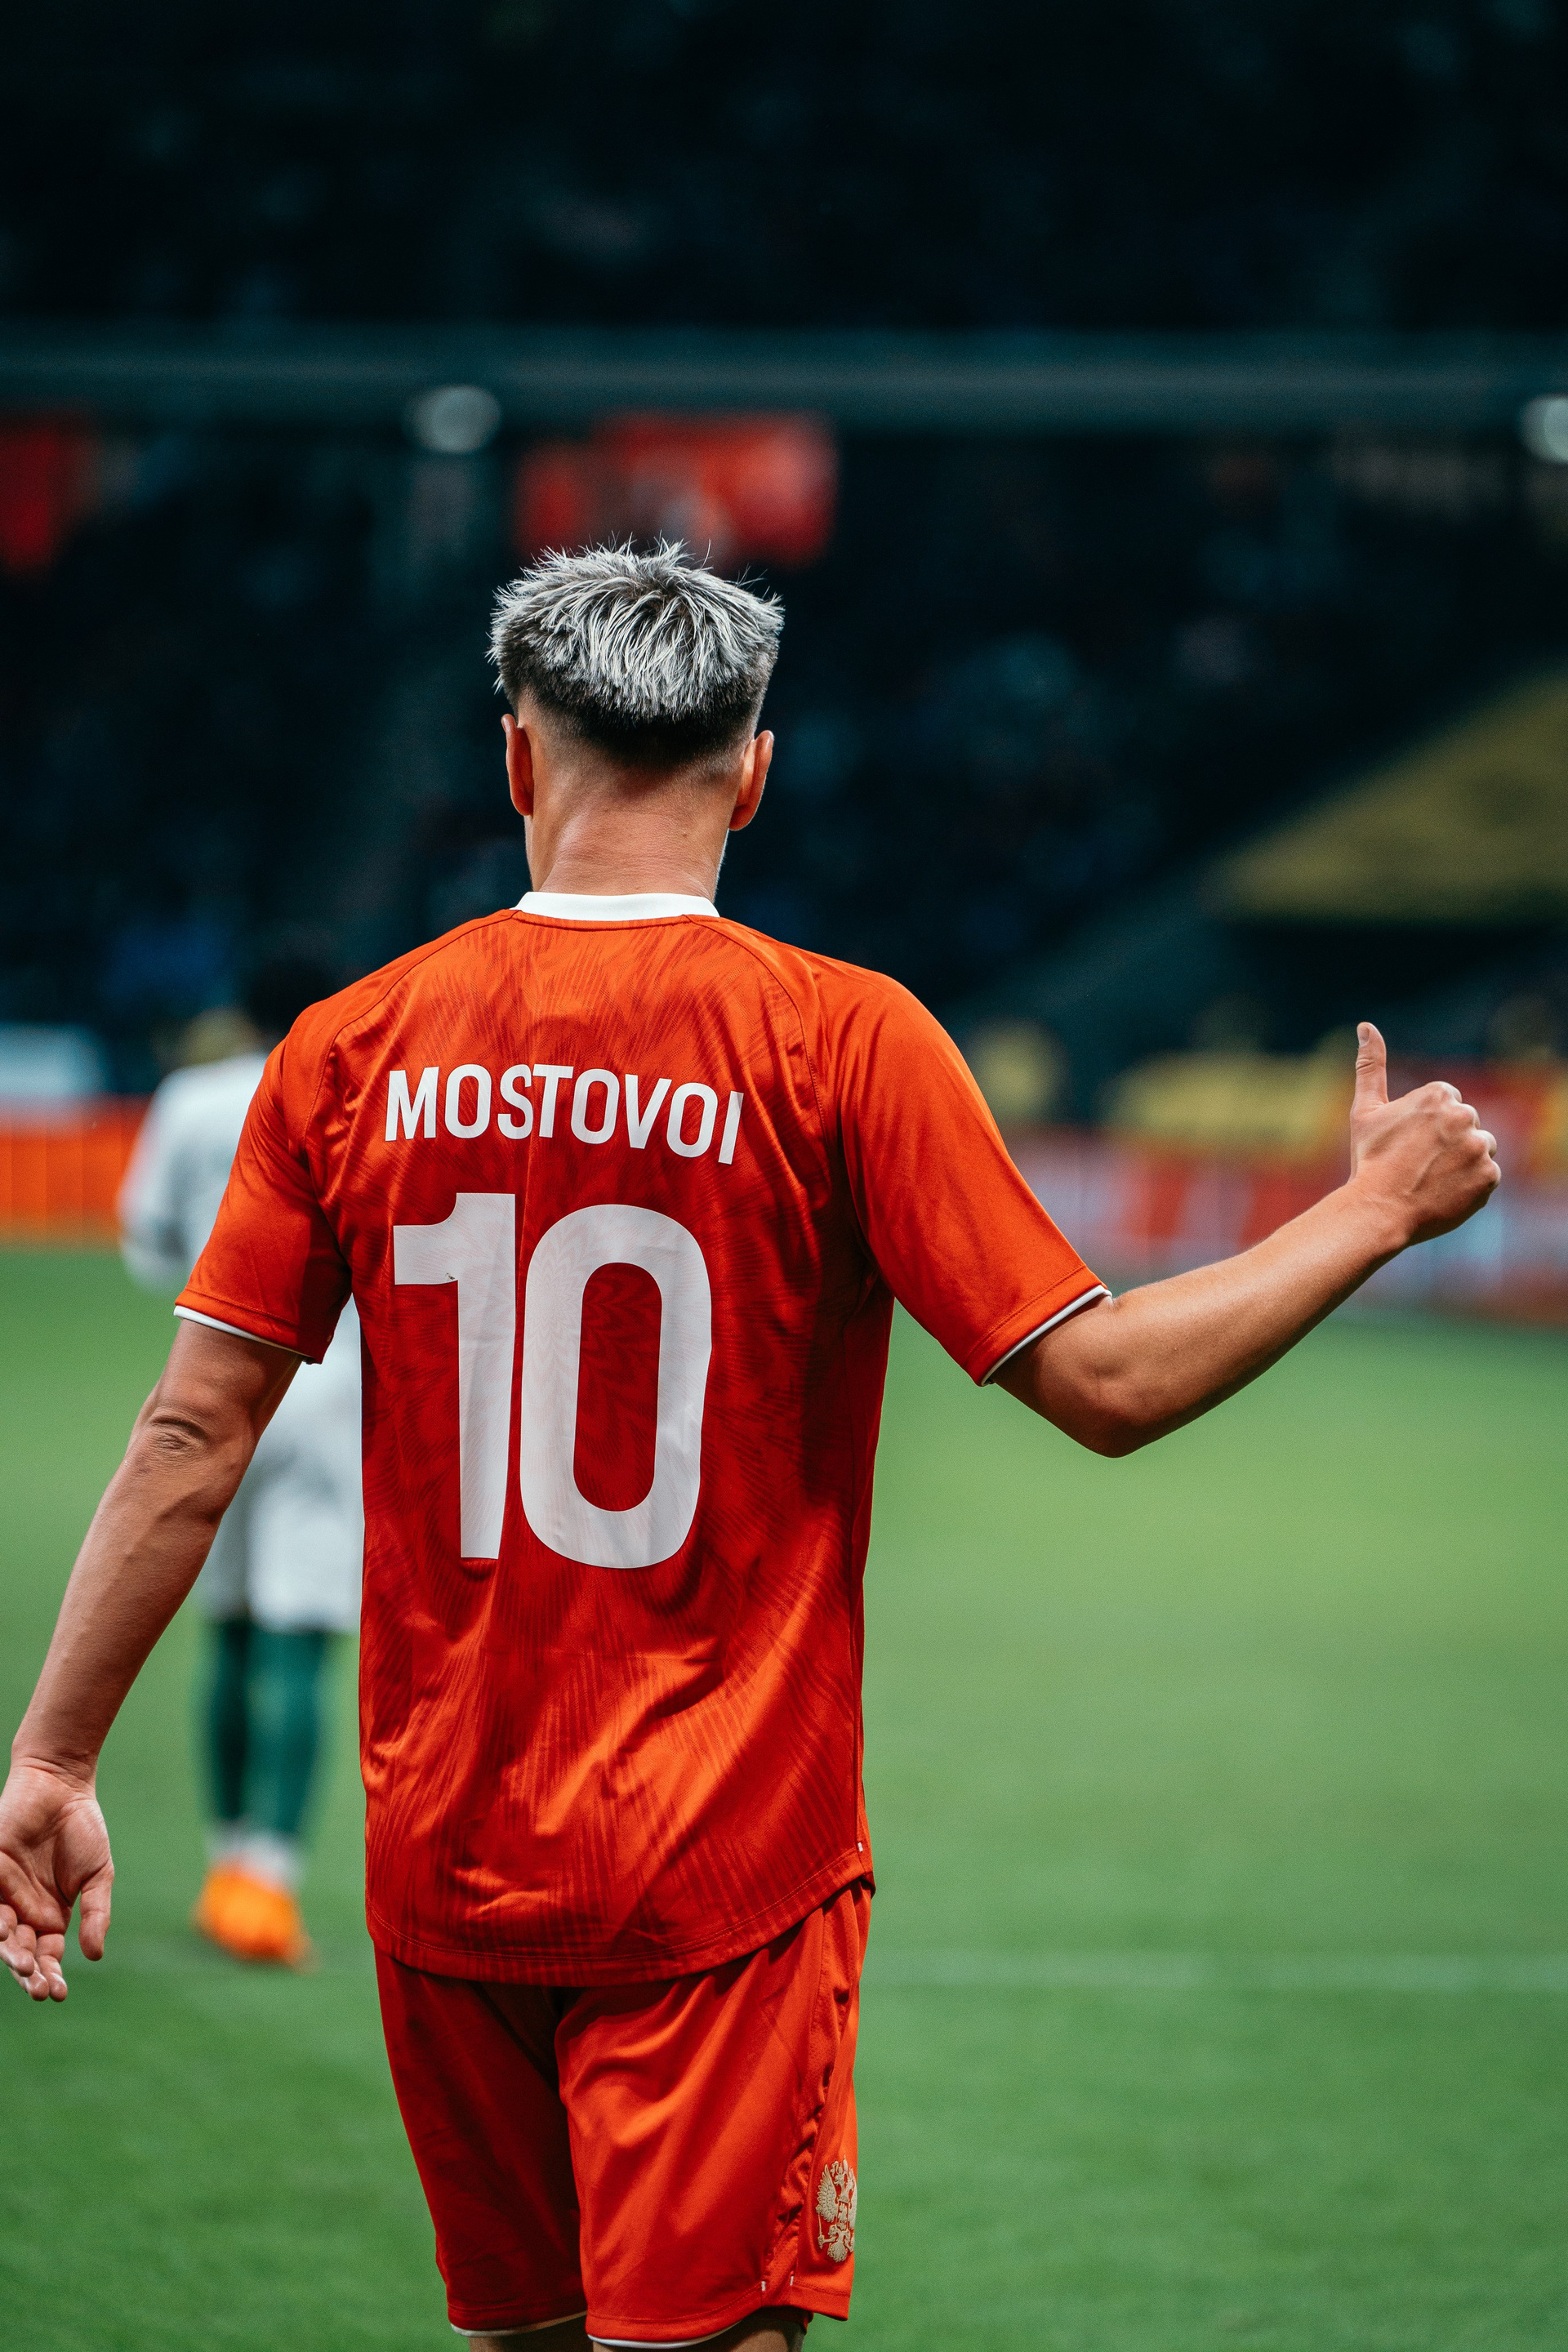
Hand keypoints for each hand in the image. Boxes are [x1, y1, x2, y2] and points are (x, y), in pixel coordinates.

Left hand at [0, 1759, 112, 2001]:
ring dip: (10, 1952)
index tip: (58, 1993)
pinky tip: (2, 1933)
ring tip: (23, 1964)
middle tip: (37, 1988)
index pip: (46, 1956)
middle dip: (28, 1973)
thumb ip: (96, 1914)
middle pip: (21, 1952)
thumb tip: (95, 1956)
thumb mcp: (98, 1876)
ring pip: (2, 1934)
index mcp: (50, 1917)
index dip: (50, 1976)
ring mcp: (4, 1894)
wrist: (62, 1786)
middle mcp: (23, 1912)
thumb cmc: (83, 1830)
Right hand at [1348, 1022, 1499, 1245]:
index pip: (1446, 1104)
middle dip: (1447, 1142)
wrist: (1379, 1211)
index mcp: (1437, 1096)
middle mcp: (1464, 1116)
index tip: (1409, 1144)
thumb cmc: (1369, 1160)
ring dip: (1462, 1161)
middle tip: (1417, 1164)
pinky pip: (1487, 1175)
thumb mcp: (1365, 1110)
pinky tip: (1444, 1192)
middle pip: (1465, 1125)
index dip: (1426, 1126)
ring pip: (1479, 1149)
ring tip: (1432, 1178)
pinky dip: (1470, 1184)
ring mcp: (1479, 1147)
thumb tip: (1365, 1026)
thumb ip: (1370, 1066)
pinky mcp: (1490, 1176)